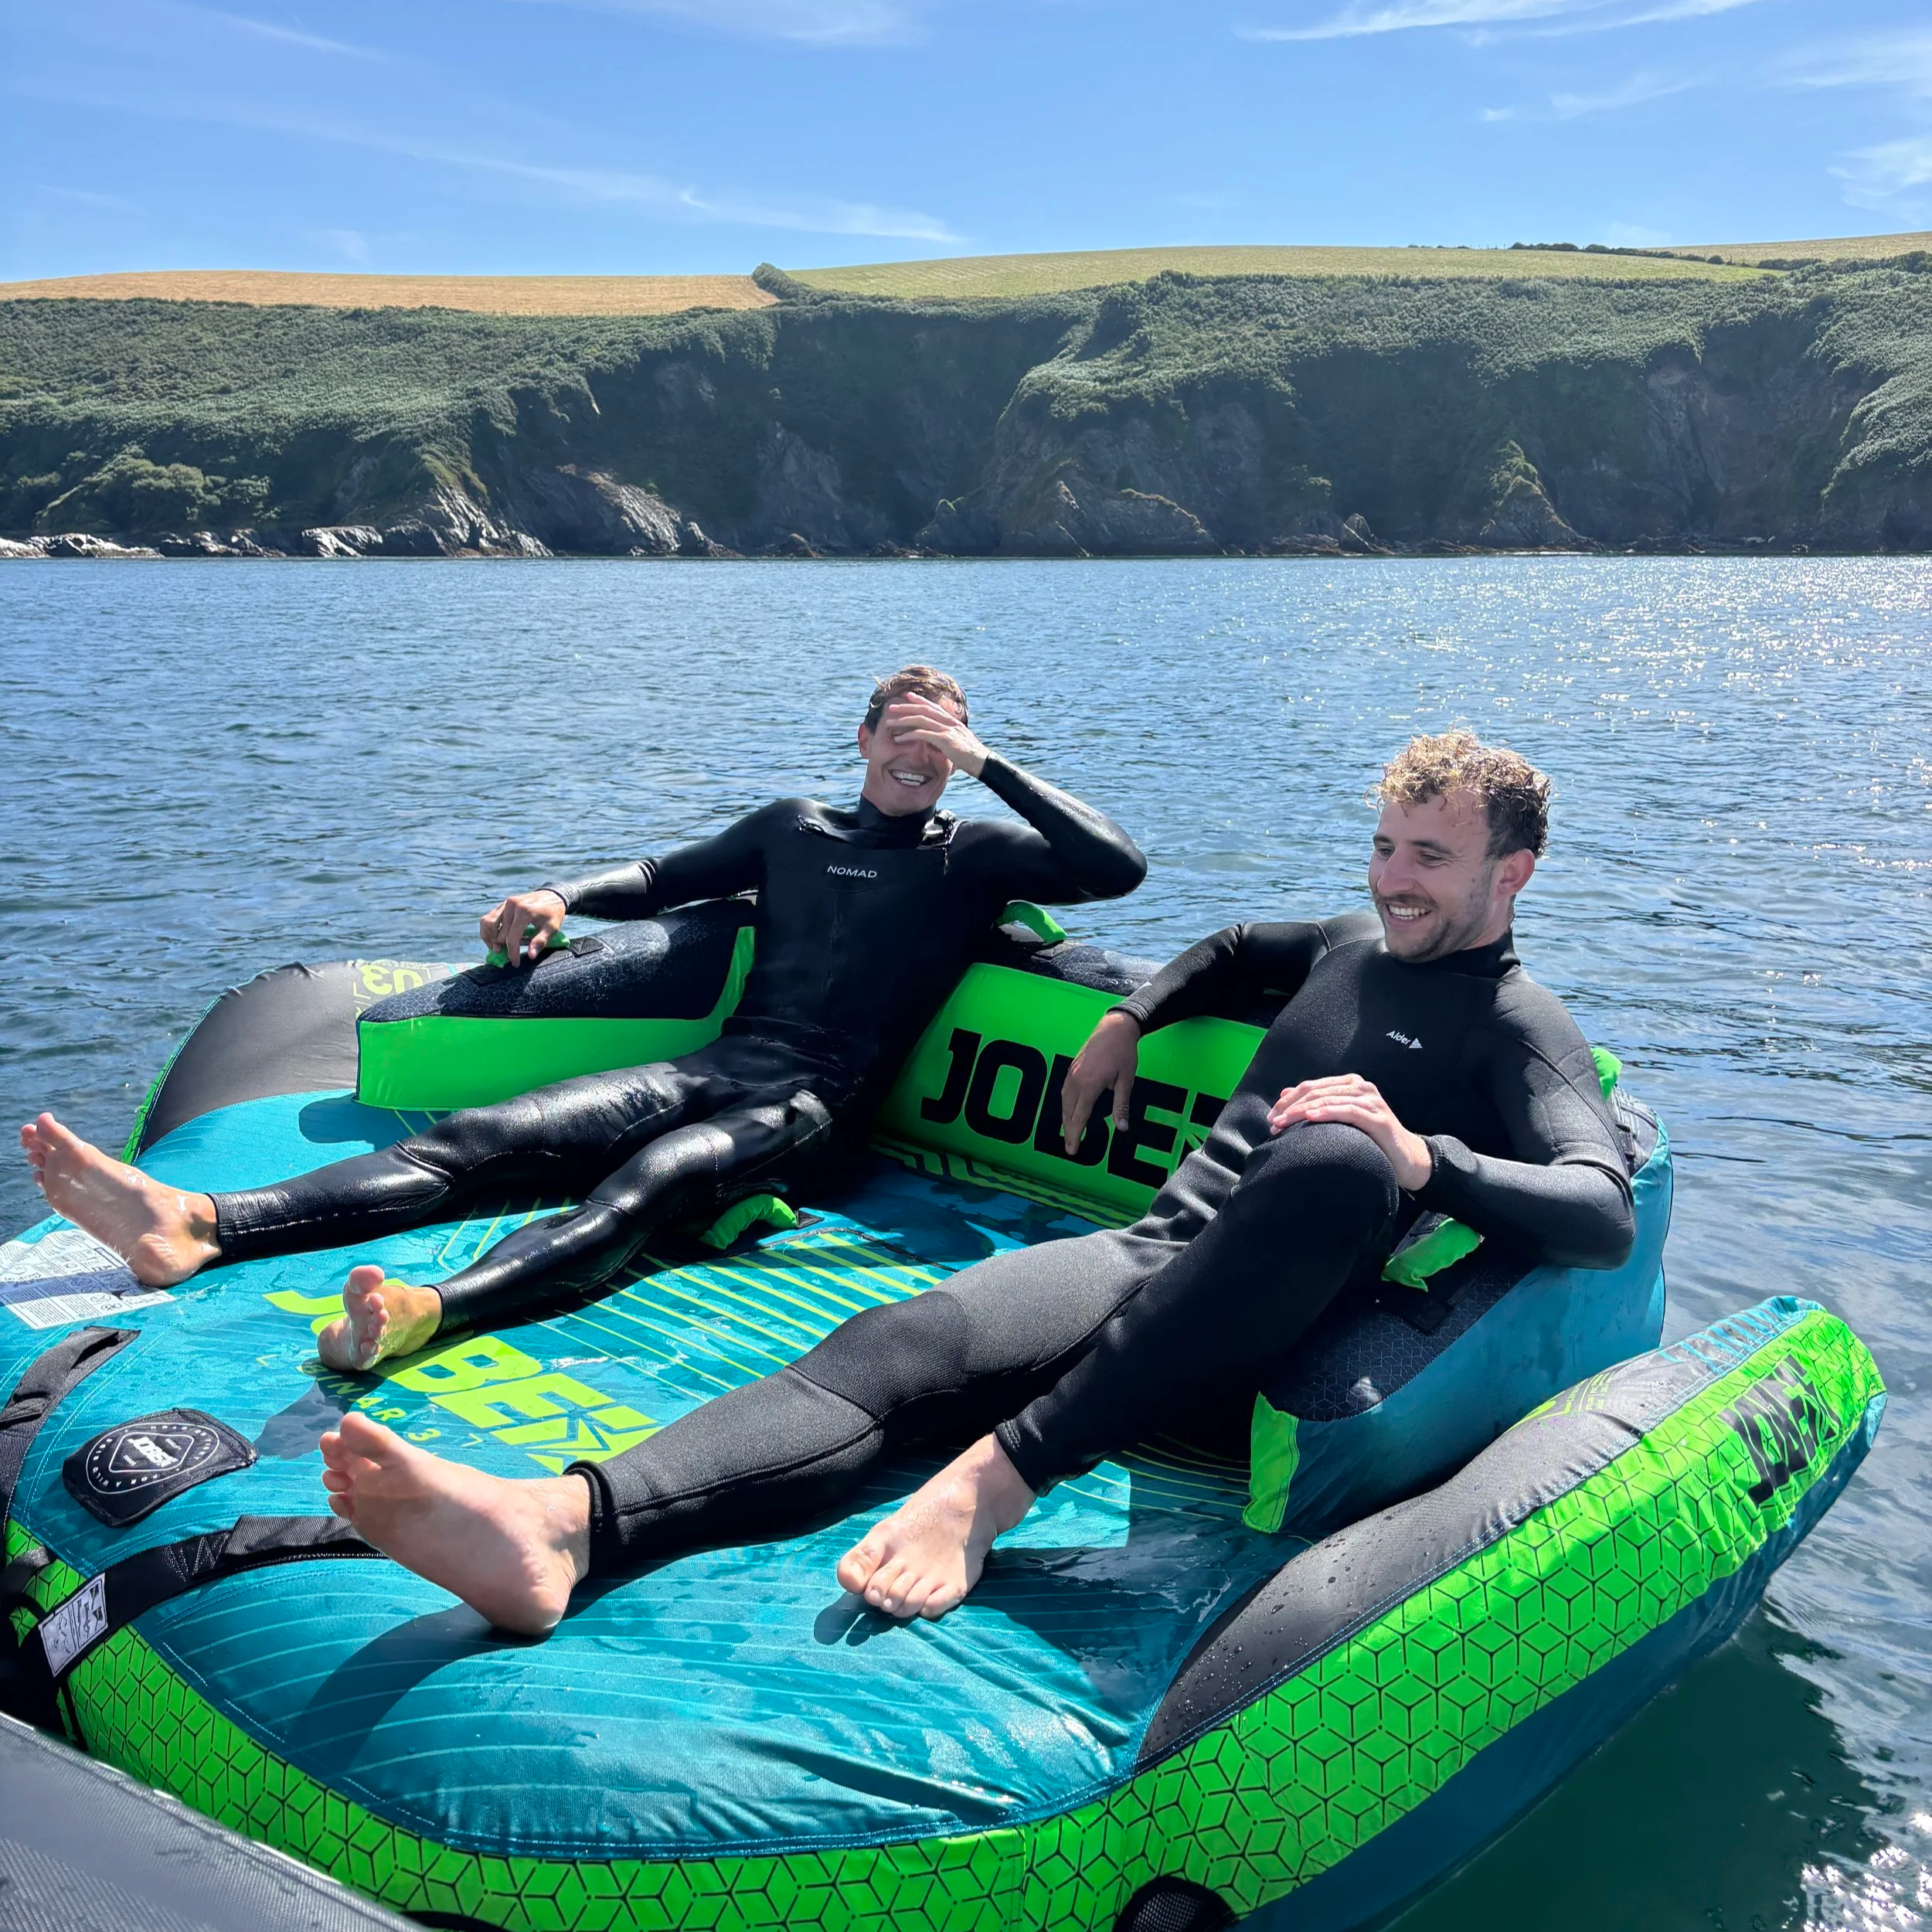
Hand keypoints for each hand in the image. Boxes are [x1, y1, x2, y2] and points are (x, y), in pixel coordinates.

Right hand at [479, 888, 565, 966]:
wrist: (552, 895)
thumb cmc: (553, 913)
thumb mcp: (552, 928)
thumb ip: (541, 941)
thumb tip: (530, 956)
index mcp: (524, 911)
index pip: (512, 938)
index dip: (512, 953)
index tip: (515, 963)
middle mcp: (511, 905)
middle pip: (500, 934)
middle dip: (506, 947)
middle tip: (516, 952)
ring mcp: (505, 904)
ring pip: (488, 924)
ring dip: (490, 939)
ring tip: (499, 948)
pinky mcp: (502, 904)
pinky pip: (487, 919)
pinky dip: (488, 931)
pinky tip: (494, 939)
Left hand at [882, 695, 987, 776]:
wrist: (983, 763)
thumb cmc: (972, 757)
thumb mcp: (958, 744)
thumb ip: (947, 740)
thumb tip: (936, 743)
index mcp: (953, 722)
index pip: (934, 706)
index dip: (920, 700)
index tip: (908, 696)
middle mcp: (949, 722)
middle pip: (924, 709)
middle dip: (906, 707)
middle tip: (891, 708)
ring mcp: (947, 730)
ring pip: (920, 720)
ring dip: (903, 721)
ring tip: (889, 723)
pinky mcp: (944, 740)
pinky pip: (922, 734)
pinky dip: (909, 735)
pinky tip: (899, 738)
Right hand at [1060, 1008, 1140, 1152]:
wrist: (1115, 1027)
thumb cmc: (1123, 1053)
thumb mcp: (1126, 1081)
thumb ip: (1121, 1105)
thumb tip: (1122, 1128)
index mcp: (1089, 1085)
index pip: (1079, 1117)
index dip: (1075, 1135)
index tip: (1072, 1149)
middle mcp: (1076, 1080)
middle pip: (1068, 1112)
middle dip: (1068, 1131)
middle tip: (1071, 1147)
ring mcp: (1072, 1073)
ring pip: (1064, 1102)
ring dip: (1066, 1118)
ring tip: (1070, 1132)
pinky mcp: (1072, 1068)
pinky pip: (1065, 1091)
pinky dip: (1066, 1105)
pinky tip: (1070, 1110)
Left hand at [1267, 1074, 1432, 1190]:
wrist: (1406, 1159)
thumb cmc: (1370, 1140)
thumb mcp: (1341, 1120)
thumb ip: (1317, 1105)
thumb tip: (1285, 1093)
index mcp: (1350, 1084)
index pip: (1311, 1087)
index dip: (1288, 1100)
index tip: (1271, 1117)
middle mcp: (1361, 1087)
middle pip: (1317, 1091)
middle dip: (1291, 1107)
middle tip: (1273, 1123)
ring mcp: (1372, 1101)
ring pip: (1329, 1100)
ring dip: (1302, 1111)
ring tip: (1283, 1123)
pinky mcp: (1379, 1118)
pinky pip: (1349, 1112)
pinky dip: (1328, 1113)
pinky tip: (1311, 1118)